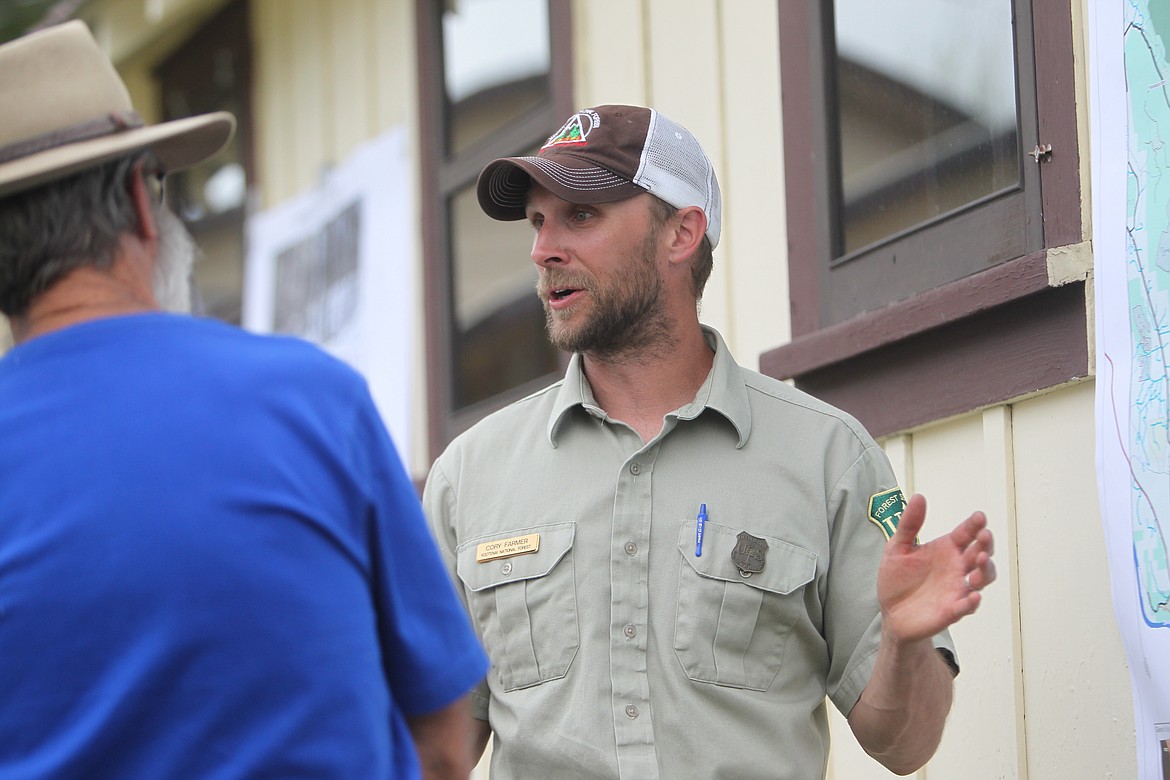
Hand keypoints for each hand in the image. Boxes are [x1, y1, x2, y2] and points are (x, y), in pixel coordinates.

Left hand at [876, 494, 995, 643]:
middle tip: (983, 536)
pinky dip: (972, 601)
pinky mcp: (952, 610)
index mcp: (946, 549)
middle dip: (985, 544)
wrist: (891, 612)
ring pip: (982, 578)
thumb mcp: (898, 548)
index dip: (974, 525)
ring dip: (986, 569)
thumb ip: (909, 524)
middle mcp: (957, 567)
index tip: (979, 517)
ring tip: (981, 559)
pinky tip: (973, 595)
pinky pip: (967, 606)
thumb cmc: (898, 579)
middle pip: (980, 552)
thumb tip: (918, 497)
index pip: (966, 533)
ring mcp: (957, 588)